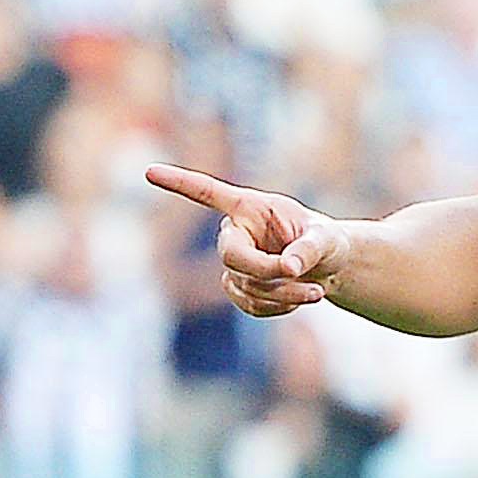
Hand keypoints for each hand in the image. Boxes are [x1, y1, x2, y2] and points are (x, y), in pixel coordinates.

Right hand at [145, 163, 346, 317]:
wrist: (328, 267)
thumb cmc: (325, 242)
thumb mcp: (326, 240)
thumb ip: (308, 249)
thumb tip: (288, 268)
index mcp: (250, 208)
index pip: (208, 193)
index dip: (179, 184)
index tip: (149, 171)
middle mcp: (235, 233)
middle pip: (231, 256)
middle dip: (267, 270)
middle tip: (300, 273)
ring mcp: (234, 262)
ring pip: (245, 285)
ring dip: (283, 294)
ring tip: (316, 291)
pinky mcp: (238, 288)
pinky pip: (250, 305)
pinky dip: (280, 307)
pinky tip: (301, 298)